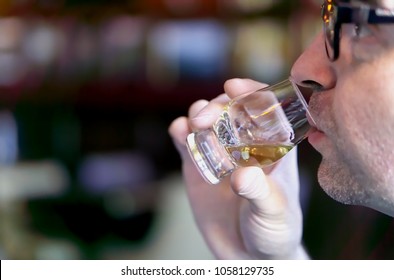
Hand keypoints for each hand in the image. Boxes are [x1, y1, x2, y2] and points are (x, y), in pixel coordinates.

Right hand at [168, 78, 308, 258]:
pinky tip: (178, 132)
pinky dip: (180, 132)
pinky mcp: (198, 166)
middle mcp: (245, 145)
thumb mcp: (273, 212)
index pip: (265, 109)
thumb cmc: (274, 231)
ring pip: (207, 121)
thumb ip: (260, 193)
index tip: (234, 86)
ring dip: (198, 114)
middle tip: (204, 117)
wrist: (248, 254)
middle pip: (230, 110)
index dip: (251, 92)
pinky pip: (186, 142)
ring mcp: (220, 153)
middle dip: (217, 105)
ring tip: (194, 124)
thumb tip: (242, 175)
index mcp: (273, 148)